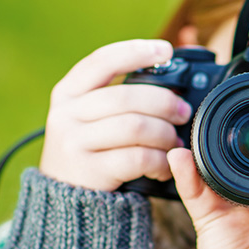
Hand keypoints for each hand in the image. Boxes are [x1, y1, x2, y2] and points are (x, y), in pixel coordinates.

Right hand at [39, 40, 191, 190]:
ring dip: (165, 135)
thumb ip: (121, 94)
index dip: (136, 51)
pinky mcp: (90, 171)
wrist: (66, 198)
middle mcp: (66, 114)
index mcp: (67, 92)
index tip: (166, 50)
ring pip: (135, 127)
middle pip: (126, 97)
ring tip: (174, 144)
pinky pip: (137, 158)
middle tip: (183, 112)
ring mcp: (74, 143)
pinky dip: (159, 161)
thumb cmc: (92, 149)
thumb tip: (168, 66)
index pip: (102, 61)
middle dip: (164, 102)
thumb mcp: (92, 116)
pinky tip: (164, 167)